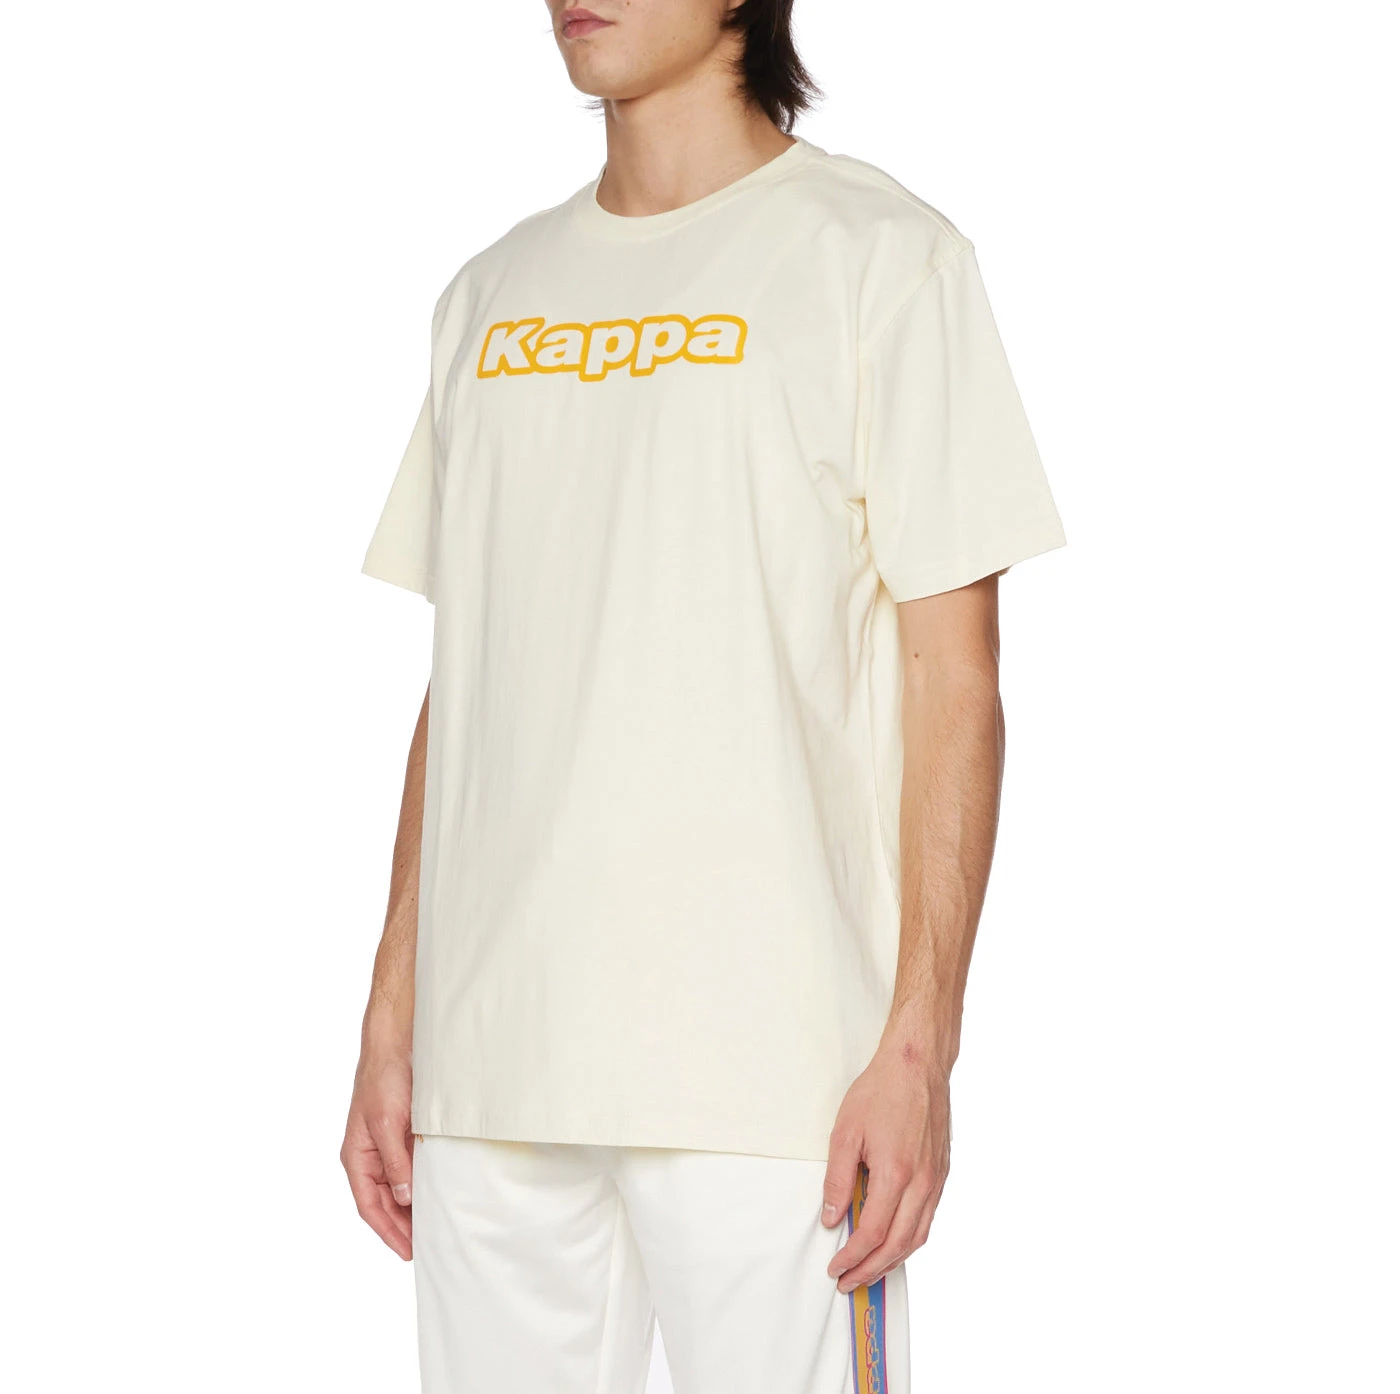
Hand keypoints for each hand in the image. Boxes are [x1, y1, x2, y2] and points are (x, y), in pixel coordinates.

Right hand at [341, 1046, 414, 1260]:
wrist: (396, 1042)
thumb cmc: (383, 1078)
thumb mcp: (387, 1122)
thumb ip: (395, 1161)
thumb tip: (405, 1198)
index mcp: (357, 1157)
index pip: (370, 1206)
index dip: (388, 1231)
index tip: (407, 1251)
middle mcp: (370, 1156)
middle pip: (385, 1202)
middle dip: (402, 1225)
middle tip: (427, 1245)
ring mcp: (387, 1146)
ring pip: (399, 1187)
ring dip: (413, 1207)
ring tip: (434, 1226)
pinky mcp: (404, 1135)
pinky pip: (411, 1168)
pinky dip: (422, 1183)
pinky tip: (438, 1193)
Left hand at [822, 1039, 950, 1291]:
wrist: (917, 1065)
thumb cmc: (881, 1091)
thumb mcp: (846, 1132)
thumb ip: (838, 1178)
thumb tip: (833, 1216)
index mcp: (896, 1174)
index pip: (872, 1233)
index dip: (852, 1257)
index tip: (836, 1267)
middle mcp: (922, 1183)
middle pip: (897, 1245)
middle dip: (870, 1270)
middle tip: (848, 1282)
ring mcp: (936, 1181)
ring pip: (917, 1238)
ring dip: (892, 1261)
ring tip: (869, 1271)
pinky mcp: (943, 1175)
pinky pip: (928, 1219)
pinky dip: (909, 1240)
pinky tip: (893, 1242)